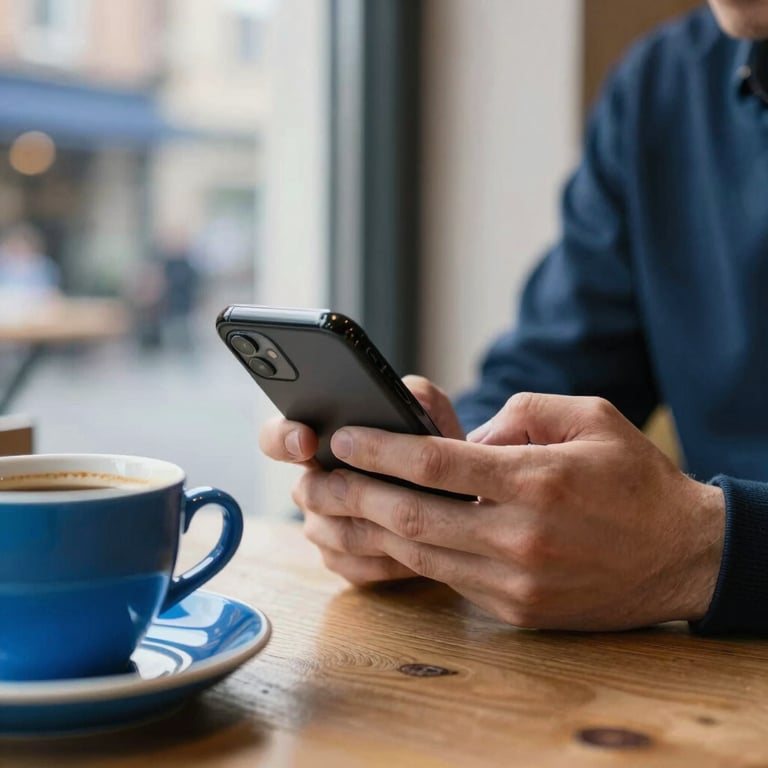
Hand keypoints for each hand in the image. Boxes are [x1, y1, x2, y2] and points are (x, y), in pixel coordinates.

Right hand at [259, 376, 462, 583]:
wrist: (456, 500)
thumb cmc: (434, 450)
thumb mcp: (431, 415)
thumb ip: (417, 395)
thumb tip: (404, 396)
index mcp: (320, 442)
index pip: (277, 437)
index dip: (283, 438)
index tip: (307, 440)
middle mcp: (312, 484)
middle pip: (307, 492)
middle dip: (345, 489)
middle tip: (379, 486)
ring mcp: (322, 525)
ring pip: (332, 532)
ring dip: (374, 524)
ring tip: (414, 516)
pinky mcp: (340, 561)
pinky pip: (350, 565)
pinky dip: (385, 558)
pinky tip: (416, 547)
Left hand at [292, 392, 725, 629]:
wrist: (682, 556)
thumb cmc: (635, 479)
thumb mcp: (589, 417)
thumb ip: (520, 413)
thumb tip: (468, 435)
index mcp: (535, 481)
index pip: (434, 464)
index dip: (379, 450)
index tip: (342, 437)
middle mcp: (519, 537)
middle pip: (411, 517)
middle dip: (352, 496)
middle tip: (311, 479)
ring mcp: (515, 581)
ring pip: (420, 555)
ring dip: (368, 531)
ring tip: (332, 507)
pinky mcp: (516, 610)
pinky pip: (448, 577)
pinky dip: (410, 554)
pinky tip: (384, 535)